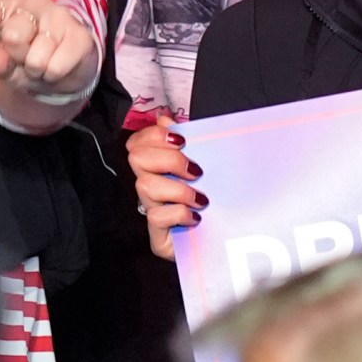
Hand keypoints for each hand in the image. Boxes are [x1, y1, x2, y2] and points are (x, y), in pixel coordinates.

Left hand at [0, 0, 99, 102]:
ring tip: (41, 64)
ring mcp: (59, 15)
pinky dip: (52, 76)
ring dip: (36, 71)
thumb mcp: (4, 62)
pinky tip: (57, 66)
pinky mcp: (80, 35)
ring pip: (36, 58)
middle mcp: (34, 1)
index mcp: (8, 3)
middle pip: (14, 37)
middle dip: (16, 57)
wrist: (63, 69)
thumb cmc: (27, 58)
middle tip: (23, 58)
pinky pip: (55, 68)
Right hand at [127, 116, 205, 261]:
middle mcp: (149, 187)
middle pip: (136, 158)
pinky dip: (180, 213)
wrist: (225, 243)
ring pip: (144, 186)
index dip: (154, 136)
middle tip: (195, 171)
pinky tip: (197, 217)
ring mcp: (151, 211)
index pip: (136, 142)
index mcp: (157, 168)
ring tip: (200, 198)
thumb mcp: (204, 169)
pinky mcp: (157, 236)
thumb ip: (187, 143)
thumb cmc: (212, 203)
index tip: (183, 141)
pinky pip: (157, 217)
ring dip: (177, 189)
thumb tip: (166, 118)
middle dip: (168, 159)